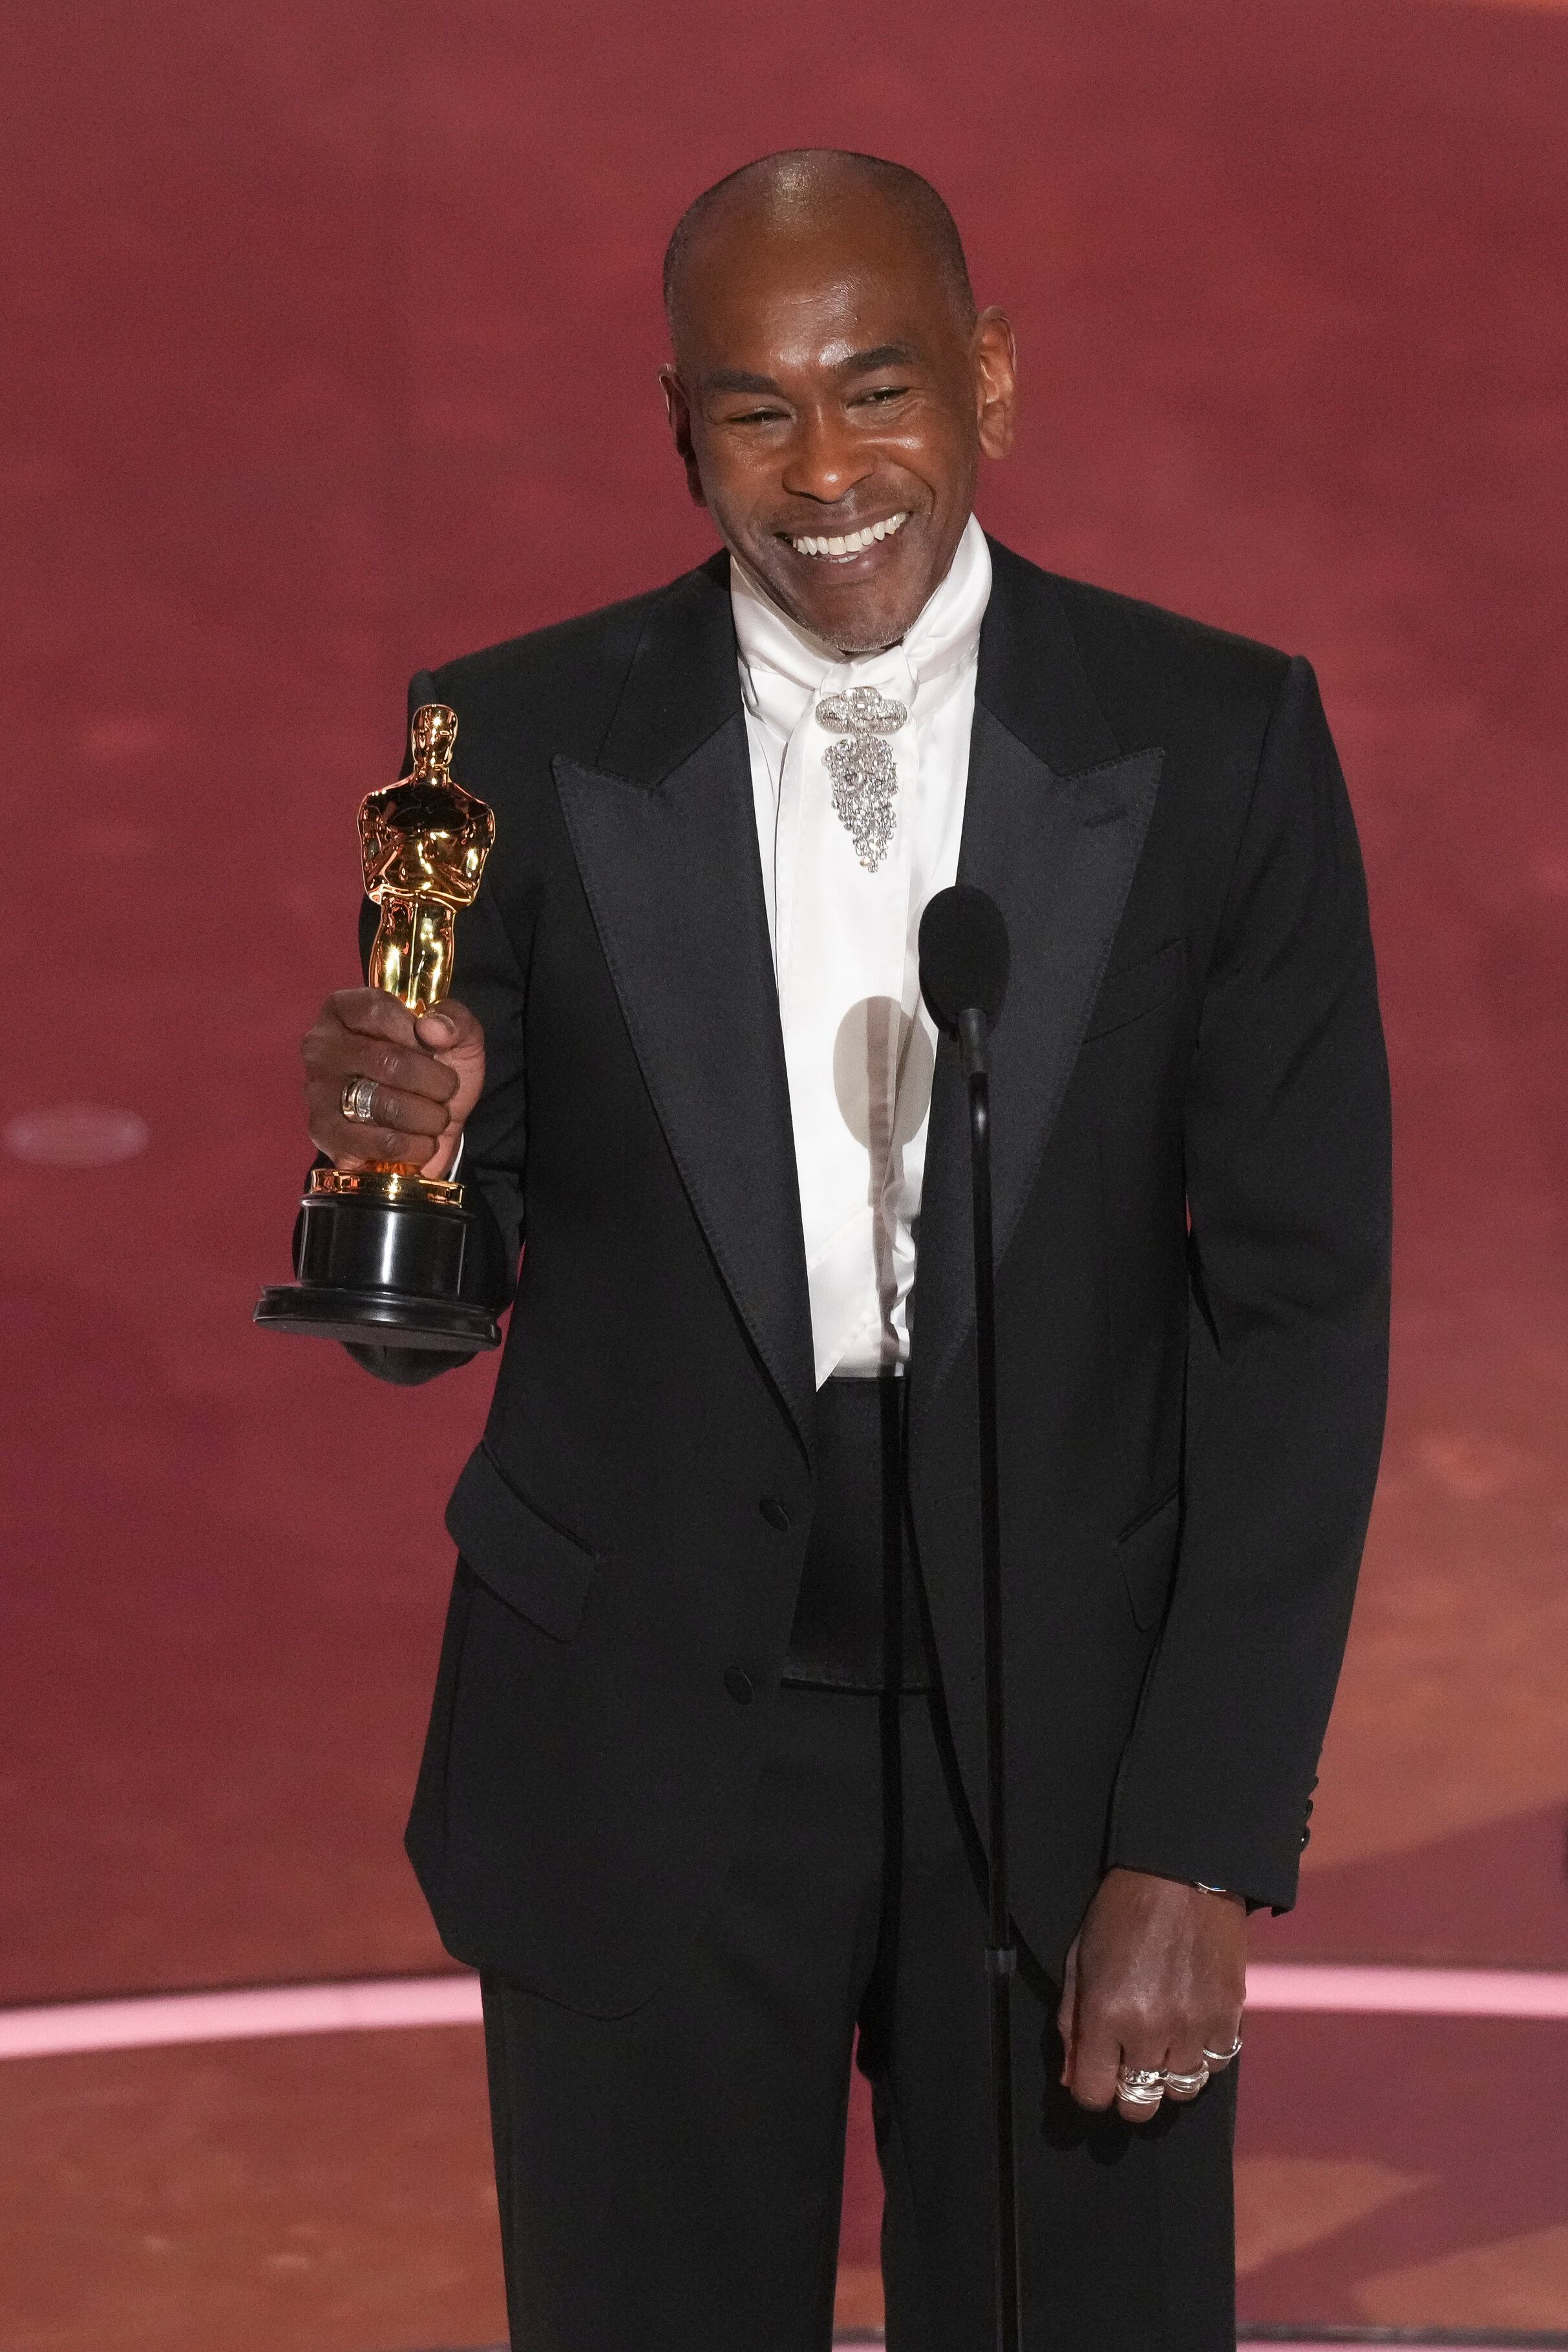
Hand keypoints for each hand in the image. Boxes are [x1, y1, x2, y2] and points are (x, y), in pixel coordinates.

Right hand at [301, 988, 485, 1178]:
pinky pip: (381, 1143)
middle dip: (435, 1083)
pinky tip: (422, 1143)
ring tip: (436, 1118)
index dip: (418, 1033)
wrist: (424, 1124)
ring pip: (386, 1106)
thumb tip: (433, 1028)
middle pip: (388, 1062)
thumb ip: (454, 1019)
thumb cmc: (433, 1069)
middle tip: (447, 1091)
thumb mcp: (457, 1035)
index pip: (378, 1011)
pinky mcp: (325, 1134)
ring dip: (428, 1118)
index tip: (438, 1050)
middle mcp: (321, 1046)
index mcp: (344, 1010)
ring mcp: (318, 1091)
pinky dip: (414, 1147)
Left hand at [1057, 1867, 1245, 2123]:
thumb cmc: (1121, 1910)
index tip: (1095, 2076)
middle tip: (1128, 2066)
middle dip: (1129, 2094)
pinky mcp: (1229, 2017)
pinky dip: (1202, 2054)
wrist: (1183, 1873)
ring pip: (1180, 2090)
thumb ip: (1071, 2022)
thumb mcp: (1079, 1959)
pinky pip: (1216, 2064)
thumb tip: (1071, 2077)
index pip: (1093, 2094)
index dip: (1090, 2090)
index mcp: (1105, 2013)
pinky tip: (1191, 2026)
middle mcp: (1149, 2029)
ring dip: (1167, 2073)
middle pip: (1139, 2105)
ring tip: (1162, 2041)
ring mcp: (1193, 2026)